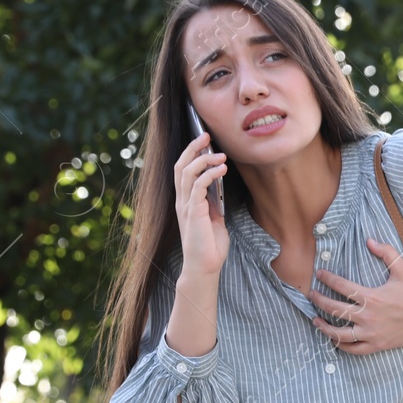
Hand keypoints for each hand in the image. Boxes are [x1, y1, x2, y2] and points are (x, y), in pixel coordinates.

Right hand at [173, 131, 229, 276]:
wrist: (205, 266)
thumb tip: (219, 188)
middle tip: (206, 135)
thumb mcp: (214, 220)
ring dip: (204, 159)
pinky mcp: (192, 212)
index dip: (190, 153)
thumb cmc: (209, 246)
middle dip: (192, 148)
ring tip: (221, 154)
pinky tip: (221, 169)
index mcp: (185, 201)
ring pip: (187, 172)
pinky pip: (197, 186)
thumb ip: (213, 204)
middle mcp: (181, 201)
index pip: (182, 170)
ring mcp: (185, 206)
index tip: (204, 140)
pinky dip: (209, 174)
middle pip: (180, 165)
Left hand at [311, 237, 402, 353]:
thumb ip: (385, 252)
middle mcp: (368, 316)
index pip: (341, 286)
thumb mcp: (402, 269)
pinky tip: (334, 339)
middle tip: (311, 295)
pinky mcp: (378, 345)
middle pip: (334, 309)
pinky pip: (354, 349)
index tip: (319, 274)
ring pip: (339, 333)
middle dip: (318, 301)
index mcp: (372, 296)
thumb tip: (369, 240)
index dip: (327, 279)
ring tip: (315, 321)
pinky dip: (341, 345)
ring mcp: (372, 333)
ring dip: (324, 327)